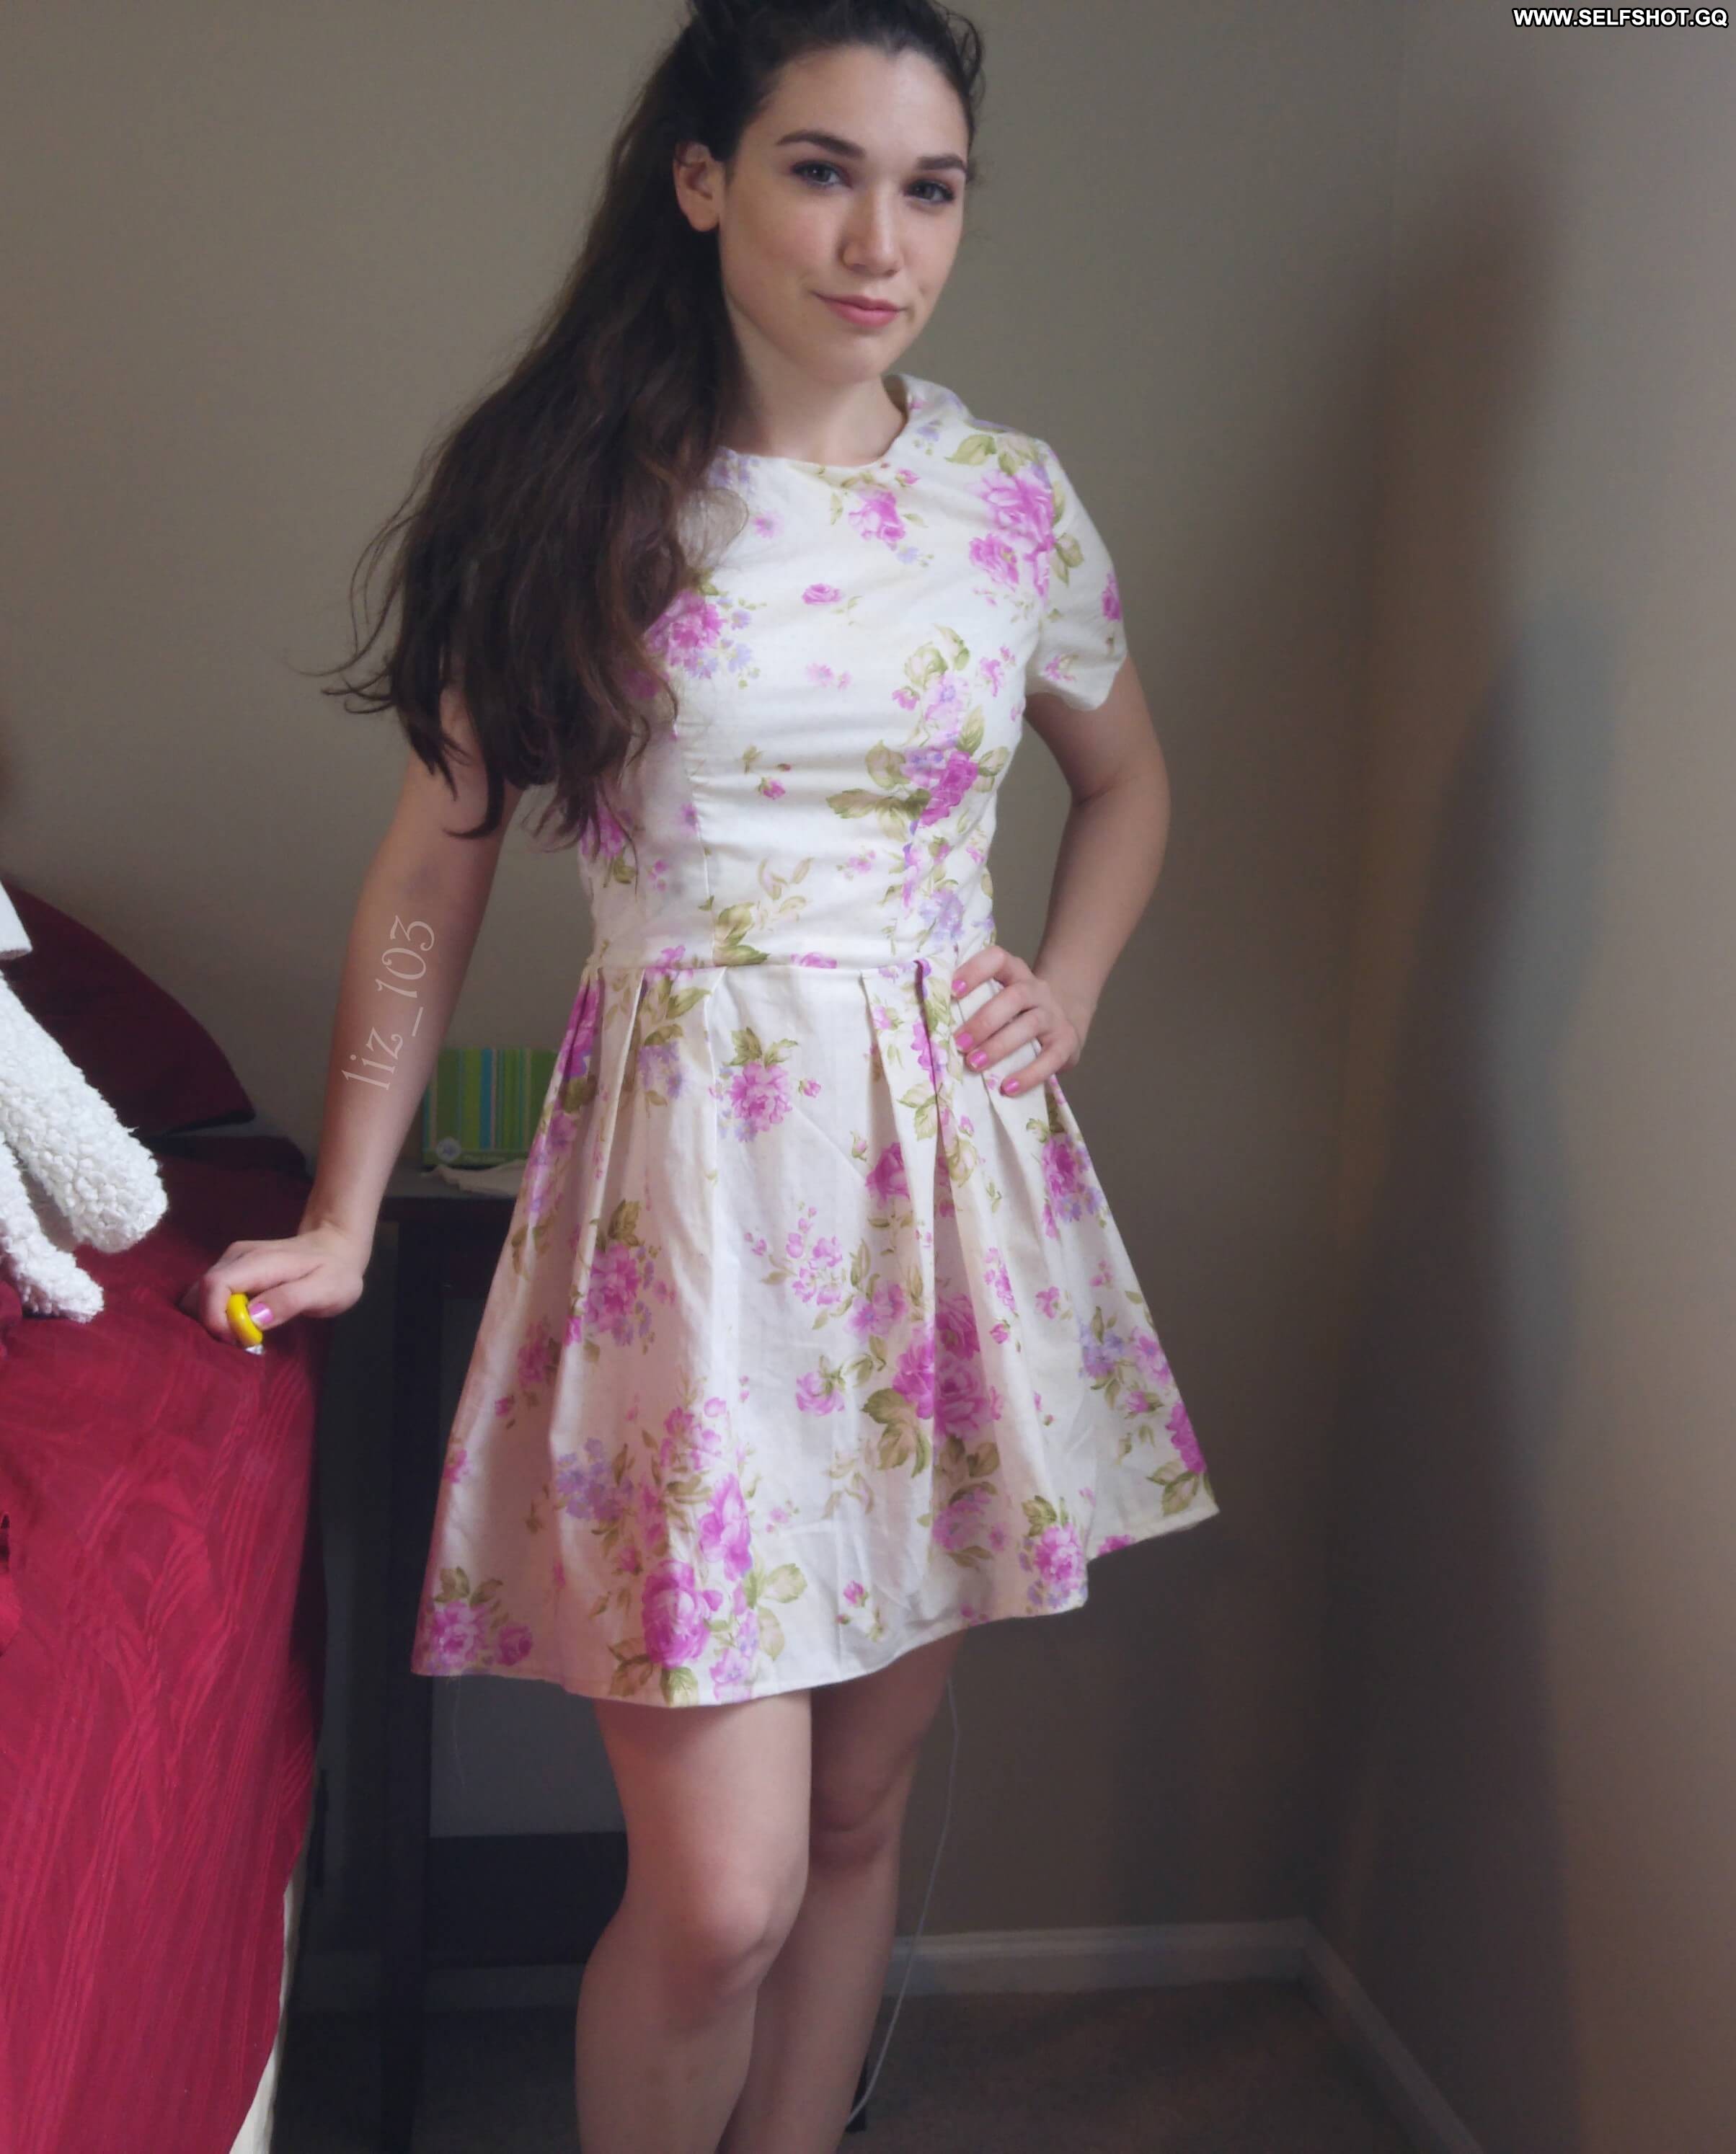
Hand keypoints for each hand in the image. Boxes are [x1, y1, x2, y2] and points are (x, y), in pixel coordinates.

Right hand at [178, 1220, 370, 1343]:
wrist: (336, 1248)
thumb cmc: (336, 1273)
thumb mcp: (326, 1291)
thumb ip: (289, 1301)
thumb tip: (252, 1317)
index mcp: (259, 1260)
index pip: (215, 1285)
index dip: (215, 1318)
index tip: (237, 1340)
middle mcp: (237, 1257)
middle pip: (201, 1292)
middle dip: (211, 1322)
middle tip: (240, 1341)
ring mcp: (232, 1260)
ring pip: (201, 1294)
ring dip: (213, 1320)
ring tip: (242, 1335)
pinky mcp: (232, 1269)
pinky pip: (211, 1294)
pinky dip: (217, 1313)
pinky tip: (241, 1324)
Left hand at [948, 946, 1093, 1094]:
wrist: (1060, 1026)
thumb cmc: (1012, 1015)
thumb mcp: (995, 1000)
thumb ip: (970, 1003)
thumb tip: (928, 1021)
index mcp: (1014, 973)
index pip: (997, 959)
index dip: (975, 971)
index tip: (953, 991)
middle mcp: (1037, 989)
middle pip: (1014, 997)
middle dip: (983, 1021)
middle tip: (959, 1043)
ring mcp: (1053, 1015)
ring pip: (1030, 1025)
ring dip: (999, 1046)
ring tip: (974, 1065)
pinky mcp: (1066, 1042)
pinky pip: (1050, 1058)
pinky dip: (1028, 1074)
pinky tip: (1007, 1088)